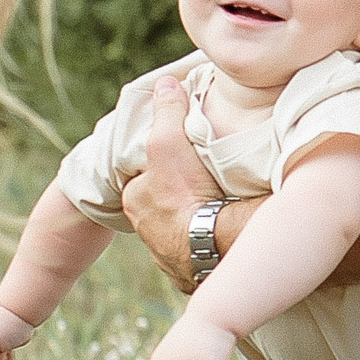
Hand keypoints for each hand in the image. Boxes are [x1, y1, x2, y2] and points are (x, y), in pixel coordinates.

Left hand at [118, 76, 225, 288]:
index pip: (146, 178)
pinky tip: (223, 237)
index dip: (162, 167)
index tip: (182, 162)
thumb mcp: (170, 141)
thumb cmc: (188, 193)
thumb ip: (167, 112)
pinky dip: (208, 246)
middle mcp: (146, 233)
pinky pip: (199, 256)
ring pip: (178, 233)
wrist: (215, 246)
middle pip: (161, 206)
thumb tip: (165, 83)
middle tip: (203, 186)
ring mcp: (168, 258)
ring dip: (194, 223)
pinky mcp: (192, 276)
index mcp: (136, 201)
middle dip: (177, 198)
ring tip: (218, 209)